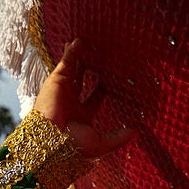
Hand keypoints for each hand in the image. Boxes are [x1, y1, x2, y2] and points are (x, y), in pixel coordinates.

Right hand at [32, 39, 134, 158]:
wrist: (53, 141)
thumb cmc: (75, 146)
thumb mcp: (102, 143)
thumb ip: (119, 137)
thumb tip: (135, 132)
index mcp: (82, 116)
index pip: (95, 99)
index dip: (103, 90)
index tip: (112, 82)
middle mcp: (71, 102)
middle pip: (82, 81)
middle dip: (89, 69)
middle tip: (99, 58)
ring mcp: (63, 90)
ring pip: (72, 69)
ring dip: (78, 56)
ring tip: (85, 43)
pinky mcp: (56, 81)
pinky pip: (66, 63)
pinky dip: (71, 53)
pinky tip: (78, 42)